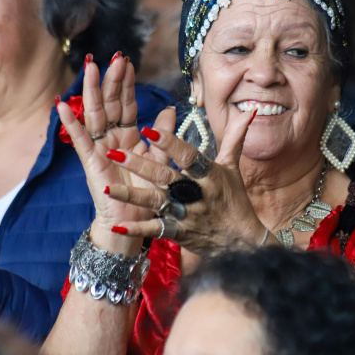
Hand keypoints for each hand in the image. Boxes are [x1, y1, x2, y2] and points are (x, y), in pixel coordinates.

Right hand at [57, 54, 160, 250]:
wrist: (137, 221)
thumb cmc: (148, 193)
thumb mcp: (160, 158)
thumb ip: (163, 134)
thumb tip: (170, 108)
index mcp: (128, 136)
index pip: (125, 103)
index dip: (126, 83)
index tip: (127, 61)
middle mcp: (111, 139)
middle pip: (109, 104)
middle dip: (111, 80)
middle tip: (114, 57)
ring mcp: (99, 149)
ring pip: (94, 115)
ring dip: (91, 91)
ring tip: (90, 68)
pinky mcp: (90, 162)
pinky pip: (79, 139)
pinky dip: (70, 122)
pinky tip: (62, 104)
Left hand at [103, 108, 268, 255]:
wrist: (243, 243)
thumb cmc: (236, 201)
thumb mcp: (233, 168)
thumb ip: (235, 138)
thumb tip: (248, 111)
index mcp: (208, 174)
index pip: (187, 156)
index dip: (169, 143)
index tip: (149, 130)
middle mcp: (196, 193)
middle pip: (164, 177)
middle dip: (139, 165)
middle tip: (114, 152)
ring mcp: (187, 215)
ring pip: (155, 202)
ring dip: (131, 195)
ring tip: (106, 188)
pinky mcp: (180, 234)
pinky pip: (156, 230)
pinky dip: (138, 229)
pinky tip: (118, 225)